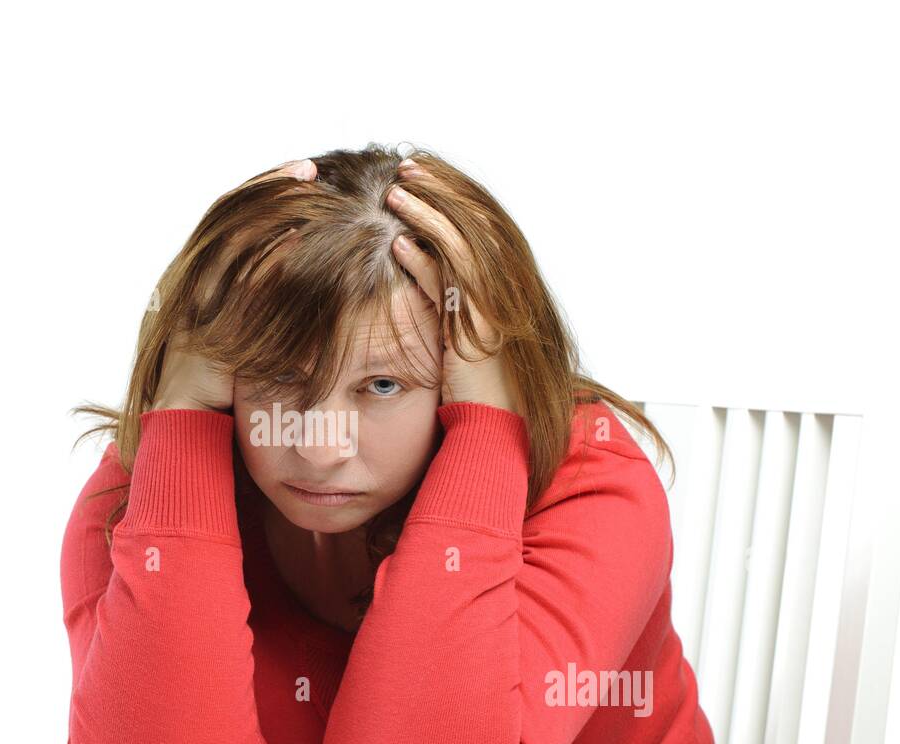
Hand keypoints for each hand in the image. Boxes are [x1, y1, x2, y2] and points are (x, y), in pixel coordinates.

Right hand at [152, 158, 318, 413]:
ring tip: (308, 188)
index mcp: (201, 270)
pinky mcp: (209, 320)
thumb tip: (296, 266)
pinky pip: (242, 281)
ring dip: (272, 210)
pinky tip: (298, 238)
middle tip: (308, 167)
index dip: (263, 188)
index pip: (231, 213)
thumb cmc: (219, 372)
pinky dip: (269, 256)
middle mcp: (196, 275)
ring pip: (234, 237)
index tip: (299, 169)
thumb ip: (257, 293)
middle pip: (231, 214)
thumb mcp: (238, 321)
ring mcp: (200, 295)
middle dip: (271, 187)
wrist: (185, 414)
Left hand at [385, 161, 523, 416]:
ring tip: (395, 194)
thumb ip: (443, 283)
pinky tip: (398, 245)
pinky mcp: (476, 326)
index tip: (420, 171)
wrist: (493, 419)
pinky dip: (422, 261)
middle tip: (406, 168)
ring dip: (427, 215)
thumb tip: (409, 246)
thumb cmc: (471, 375)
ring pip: (460, 244)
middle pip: (473, 219)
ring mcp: (493, 304)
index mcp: (501, 276)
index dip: (450, 189)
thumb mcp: (456, 318)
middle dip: (440, 189)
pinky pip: (448, 284)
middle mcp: (504, 285)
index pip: (477, 216)